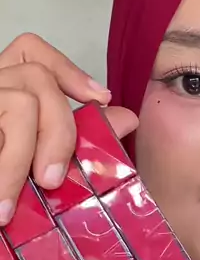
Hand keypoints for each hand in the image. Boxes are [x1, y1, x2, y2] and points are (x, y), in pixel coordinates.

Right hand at [0, 33, 138, 223]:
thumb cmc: (0, 194)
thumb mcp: (35, 162)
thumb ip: (75, 138)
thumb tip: (127, 119)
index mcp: (1, 89)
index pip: (29, 51)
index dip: (66, 69)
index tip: (98, 100)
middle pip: (34, 80)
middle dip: (58, 130)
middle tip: (52, 181)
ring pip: (16, 103)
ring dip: (20, 159)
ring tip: (8, 208)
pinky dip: (3, 172)